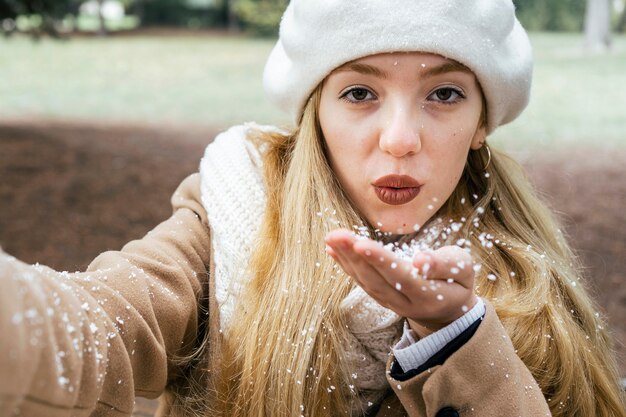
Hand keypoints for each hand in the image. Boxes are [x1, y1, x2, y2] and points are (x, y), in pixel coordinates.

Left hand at [325, 229, 476, 337]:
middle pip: (376, 280)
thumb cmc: (457, 282)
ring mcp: (390, 303)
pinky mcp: (380, 298)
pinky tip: (332, 249)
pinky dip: (345, 265)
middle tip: (337, 235)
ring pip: (365, 282)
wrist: (448, 311)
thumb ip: (444, 264)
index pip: (400, 277)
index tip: (361, 244)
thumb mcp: (463, 270)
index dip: (380, 261)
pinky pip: (361, 282)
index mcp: (428, 296)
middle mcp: (405, 304)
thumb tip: (420, 260)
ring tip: (332, 237)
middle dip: (354, 256)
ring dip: (346, 259)